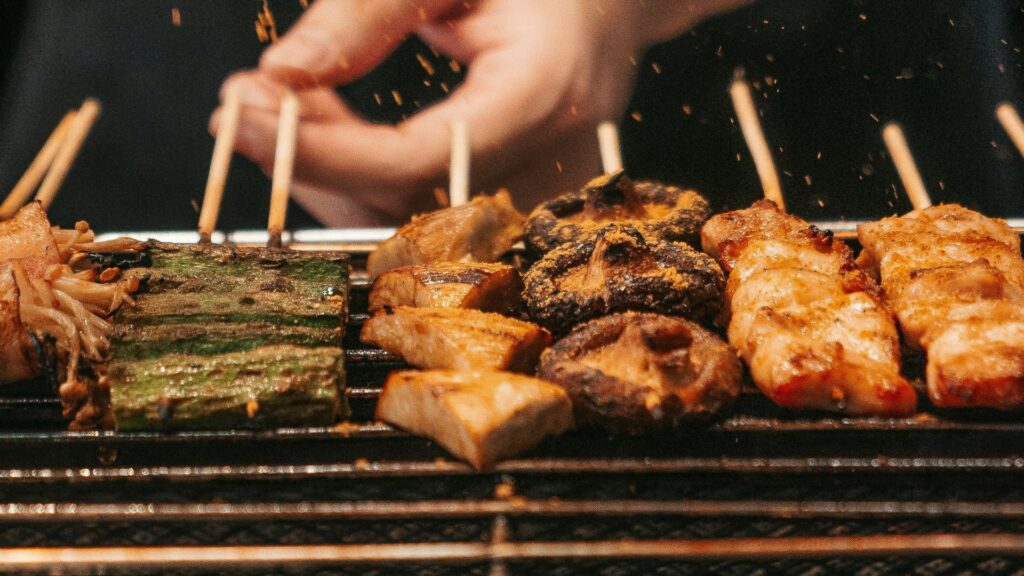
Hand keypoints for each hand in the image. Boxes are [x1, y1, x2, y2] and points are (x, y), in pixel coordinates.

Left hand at [211, 0, 750, 225]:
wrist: (610, 2)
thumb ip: (366, 11)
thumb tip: (282, 76)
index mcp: (546, 91)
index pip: (420, 159)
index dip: (326, 150)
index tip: (244, 114)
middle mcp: (554, 163)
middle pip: (408, 209)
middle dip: (313, 165)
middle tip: (246, 103)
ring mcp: (545, 196)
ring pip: (414, 225)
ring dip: (332, 174)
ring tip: (288, 102)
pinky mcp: (528, 205)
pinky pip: (432, 219)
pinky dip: (366, 181)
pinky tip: (335, 127)